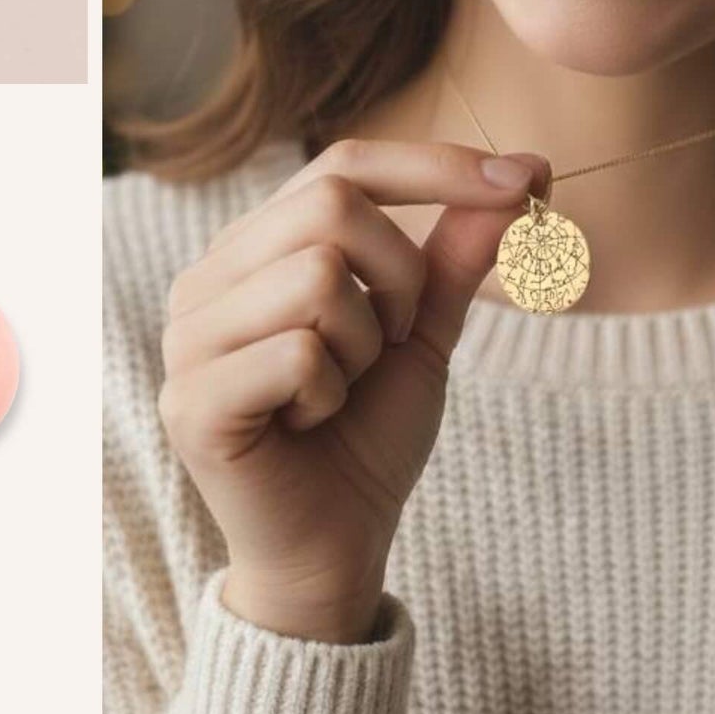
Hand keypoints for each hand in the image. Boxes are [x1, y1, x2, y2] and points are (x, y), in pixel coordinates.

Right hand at [158, 138, 548, 643]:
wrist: (332, 548)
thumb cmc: (366, 435)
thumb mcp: (424, 335)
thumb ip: (454, 256)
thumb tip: (522, 171)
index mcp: (254, 249)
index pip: (342, 166)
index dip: (435, 166)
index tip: (526, 180)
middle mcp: (206, 278)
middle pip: (330, 206)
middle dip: (401, 277)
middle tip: (398, 341)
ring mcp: (188, 338)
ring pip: (316, 276)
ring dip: (365, 344)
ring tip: (343, 388)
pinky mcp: (191, 401)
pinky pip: (297, 354)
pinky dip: (332, 394)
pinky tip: (311, 423)